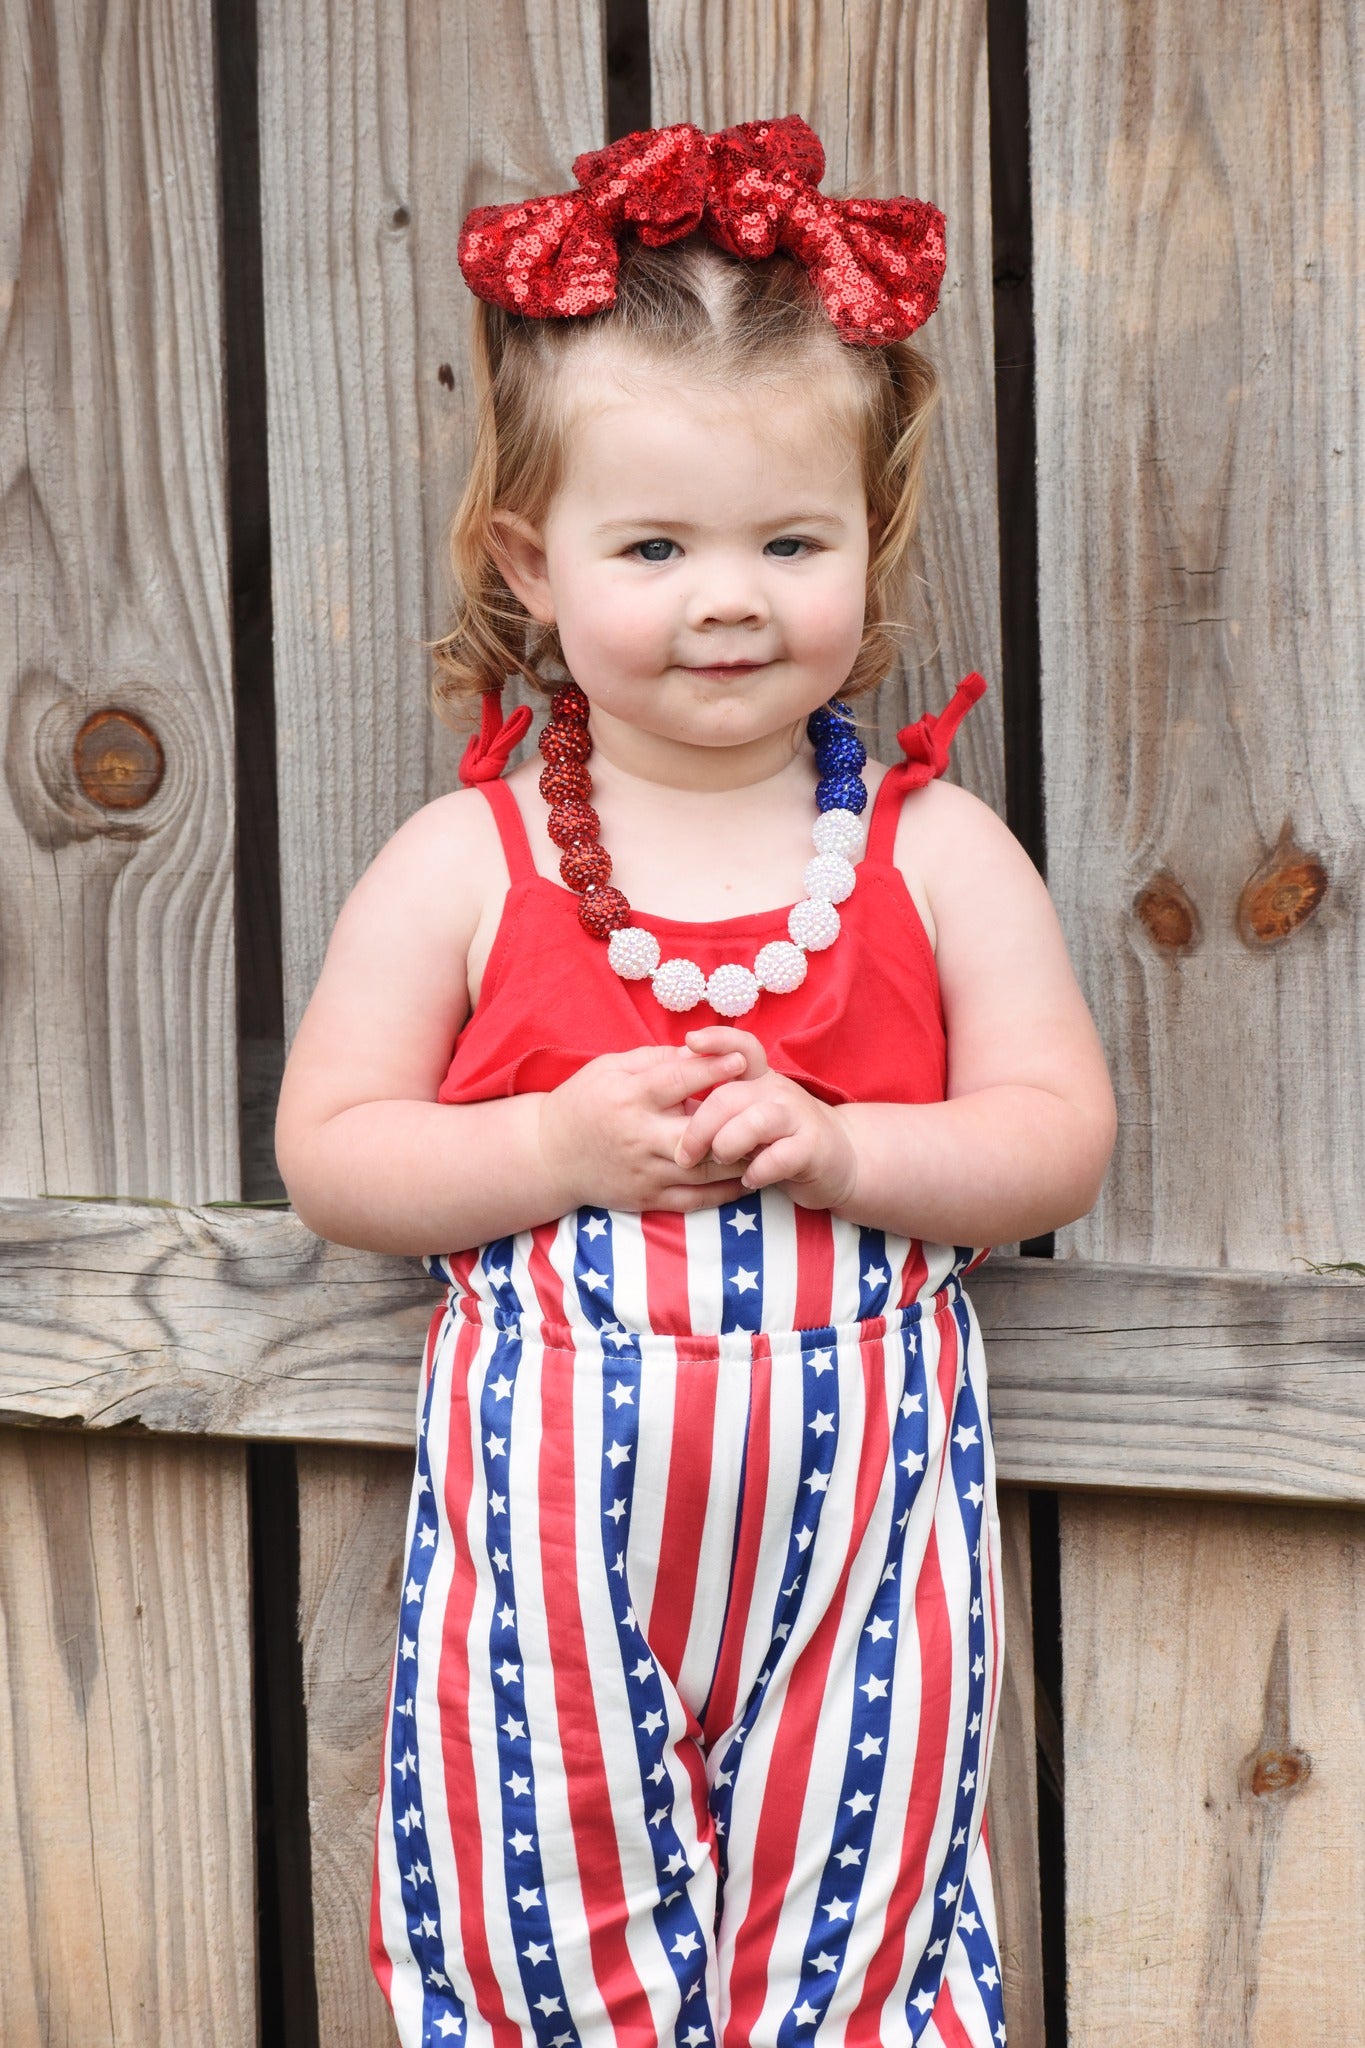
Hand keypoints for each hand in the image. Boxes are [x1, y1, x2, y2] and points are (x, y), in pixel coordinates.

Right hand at [538, 1045, 752, 1213]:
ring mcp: (644, 1171)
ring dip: (741, 1159)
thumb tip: (699, 1051)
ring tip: (770, 1146)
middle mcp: (638, 1136)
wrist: (550, 1156)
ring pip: (703, 1170)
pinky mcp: (647, 1198)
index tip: (743, 1060)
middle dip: (736, 1122)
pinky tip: (748, 1179)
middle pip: (698, 1131)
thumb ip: (655, 1059)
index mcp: (628, 1097)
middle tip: (769, 1111)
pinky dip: (726, 1192)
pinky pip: (694, 1200)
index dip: (712, 1069)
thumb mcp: (610, 1068)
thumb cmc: (584, 1102)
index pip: (677, 1080)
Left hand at [673, 1028, 858, 1210]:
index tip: (689, 1041)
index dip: (717, 1040)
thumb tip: (669, 1103)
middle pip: (730, 1096)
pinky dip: (758, 1171)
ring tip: (721, 1161)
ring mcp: (797, 1117)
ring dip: (728, 1145)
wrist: (840, 1159)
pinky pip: (780, 1157)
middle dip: (700, 1127)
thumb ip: (721, 1103)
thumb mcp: (752, 1112)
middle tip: (684, 1156)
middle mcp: (777, 1090)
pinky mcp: (812, 1148)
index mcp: (760, 1078)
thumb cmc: (781, 1137)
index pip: (742, 1046)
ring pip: (755, 1122)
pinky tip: (749, 1180)